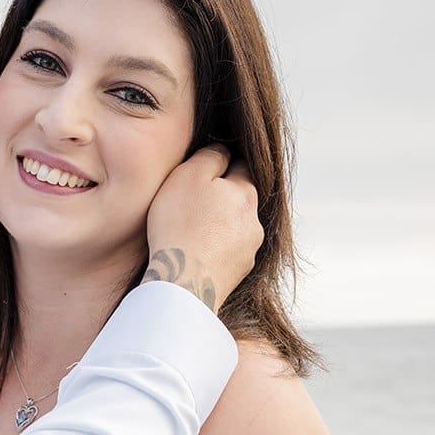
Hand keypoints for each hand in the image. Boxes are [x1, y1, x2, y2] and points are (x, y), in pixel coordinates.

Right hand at [143, 143, 263, 311]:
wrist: (183, 284)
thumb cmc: (181, 226)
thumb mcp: (190, 175)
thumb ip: (210, 156)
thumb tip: (224, 150)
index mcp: (245, 192)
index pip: (240, 167)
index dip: (220, 166)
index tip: (201, 173)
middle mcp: (254, 221)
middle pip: (238, 201)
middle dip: (221, 199)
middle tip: (193, 205)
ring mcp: (248, 251)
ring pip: (235, 230)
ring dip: (219, 228)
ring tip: (192, 234)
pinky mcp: (238, 275)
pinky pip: (227, 256)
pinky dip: (215, 253)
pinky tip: (196, 256)